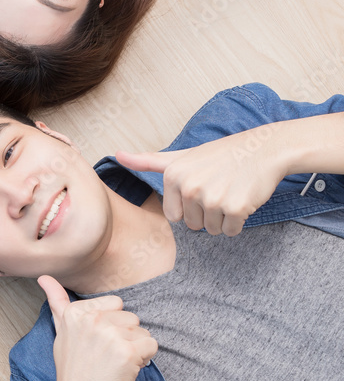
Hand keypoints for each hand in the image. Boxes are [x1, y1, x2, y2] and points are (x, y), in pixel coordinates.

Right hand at [42, 276, 156, 380]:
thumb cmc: (73, 370)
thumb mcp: (61, 333)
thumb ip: (57, 303)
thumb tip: (44, 277)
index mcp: (76, 312)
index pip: (115, 304)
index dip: (111, 325)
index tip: (96, 343)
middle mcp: (91, 319)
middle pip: (131, 317)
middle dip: (125, 336)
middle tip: (106, 356)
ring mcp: (110, 335)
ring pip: (142, 331)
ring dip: (135, 348)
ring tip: (114, 364)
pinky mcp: (127, 352)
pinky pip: (151, 345)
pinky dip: (145, 359)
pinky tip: (126, 369)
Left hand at [116, 129, 286, 235]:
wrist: (264, 149)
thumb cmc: (220, 155)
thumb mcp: (181, 156)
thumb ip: (148, 160)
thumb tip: (117, 155)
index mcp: (173, 176)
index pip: (174, 216)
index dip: (189, 207)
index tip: (202, 188)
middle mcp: (190, 186)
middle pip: (193, 225)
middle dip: (206, 213)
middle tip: (219, 189)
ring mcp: (212, 197)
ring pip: (211, 230)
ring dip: (223, 218)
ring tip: (230, 192)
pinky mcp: (235, 208)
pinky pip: (231, 231)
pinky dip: (238, 222)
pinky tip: (243, 198)